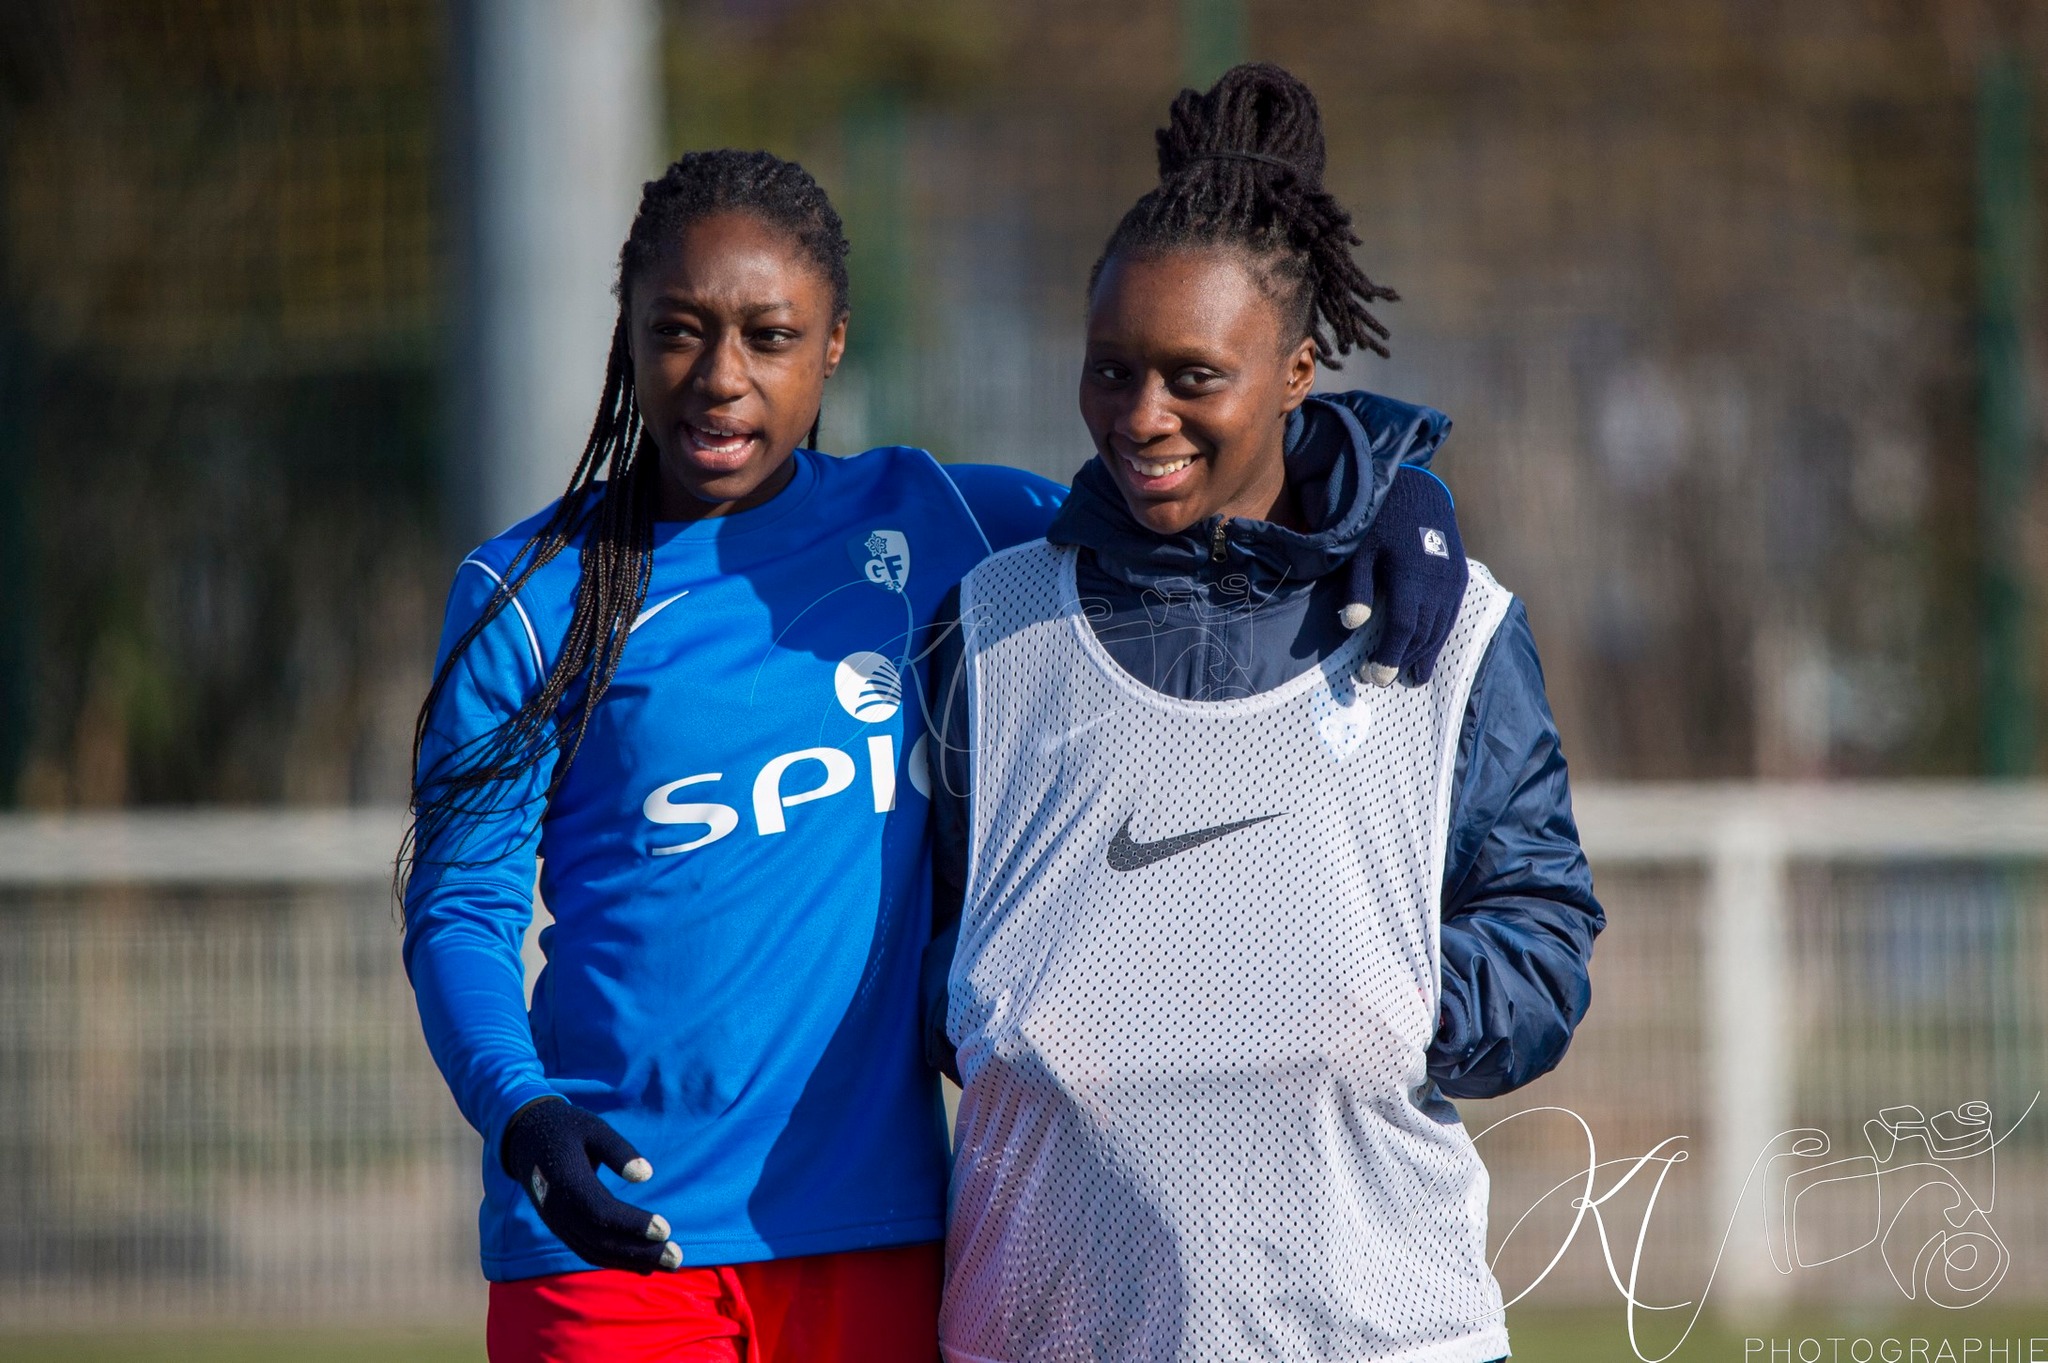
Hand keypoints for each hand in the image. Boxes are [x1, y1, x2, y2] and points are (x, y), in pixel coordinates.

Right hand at [501, 1097, 682, 1272]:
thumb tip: (646, 1175)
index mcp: (566, 1181)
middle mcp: (558, 1210)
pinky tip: (644, 1265)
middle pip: (601, 1241)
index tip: (665, 1229)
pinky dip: (616, 1260)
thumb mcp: (593, 1127)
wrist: (526, 1139)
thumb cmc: (567, 1129)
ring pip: (595, 1251)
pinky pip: (588, 1250)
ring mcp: (557, 1223)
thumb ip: (618, 1150)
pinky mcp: (561, 1228)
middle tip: (677, 1259)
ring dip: (632, 1261)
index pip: (601, 1212)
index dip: (632, 1224)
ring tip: (670, 1264)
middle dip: (640, 1252)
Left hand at [1340, 465, 1467, 685]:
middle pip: (1422, 635)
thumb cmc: (1382, 520)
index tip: (1373, 676)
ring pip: (1440, 630)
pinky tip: (1427, 652)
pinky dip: (1438, 638)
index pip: (1402, 629)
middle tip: (1380, 679)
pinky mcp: (1460, 579)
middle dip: (1401, 660)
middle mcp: (1439, 585)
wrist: (1420, 491)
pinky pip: (1450, 617)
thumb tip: (1351, 625)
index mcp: (1412, 578)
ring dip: (1423, 655)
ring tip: (1408, 675)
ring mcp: (1454, 583)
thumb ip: (1358, 588)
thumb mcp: (1362, 550)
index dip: (1388, 656)